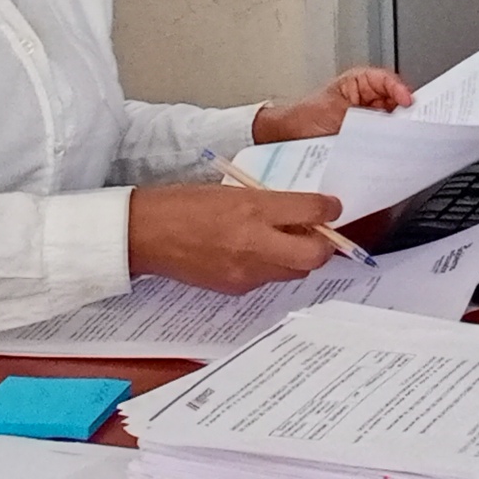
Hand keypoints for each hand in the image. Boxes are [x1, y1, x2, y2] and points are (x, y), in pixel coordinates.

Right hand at [128, 184, 340, 292]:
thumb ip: (270, 202)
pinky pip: (269, 280)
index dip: (329, 209)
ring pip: (296, 272)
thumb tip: (303, 212)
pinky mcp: (237, 288)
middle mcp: (255, 242)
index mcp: (253, 208)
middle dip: (324, 246)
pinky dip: (271, 267)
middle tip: (318, 234)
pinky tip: (253, 254)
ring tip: (283, 242)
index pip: (312, 211)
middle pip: (316, 256)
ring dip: (299, 258)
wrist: (147, 233)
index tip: (331, 207)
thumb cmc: (185, 204)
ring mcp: (247, 271)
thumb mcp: (234, 190)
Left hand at [254, 66, 415, 142]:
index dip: (400, 90)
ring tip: (395, 140)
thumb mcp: (337, 112)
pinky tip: (384, 153)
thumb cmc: (304, 117)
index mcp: (361, 83)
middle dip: (402, 115)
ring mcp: (368, 122)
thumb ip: (364, 117)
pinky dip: (384, 148)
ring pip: (391, 125)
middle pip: (395, 104)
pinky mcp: (365, 142)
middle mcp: (367, 101)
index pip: (388, 81)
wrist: (285, 138)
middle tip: (409, 124)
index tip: (407, 102)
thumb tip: (387, 124)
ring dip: (393, 133)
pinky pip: (381, 143)